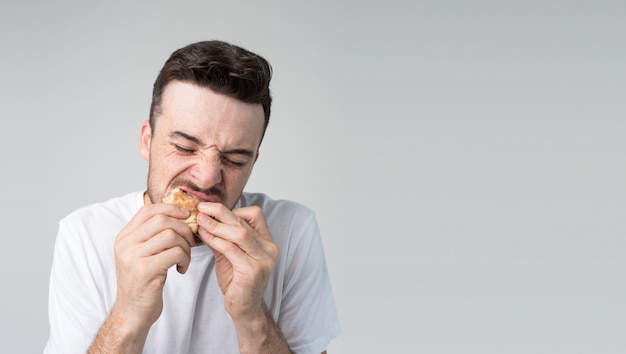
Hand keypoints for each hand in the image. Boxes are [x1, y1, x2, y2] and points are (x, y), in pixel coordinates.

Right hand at [113, 203, 194, 329]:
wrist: (132, 312)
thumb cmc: (142, 282)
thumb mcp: (141, 254)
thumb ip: (151, 235)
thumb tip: (177, 213)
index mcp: (124, 237)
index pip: (148, 210)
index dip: (170, 208)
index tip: (186, 215)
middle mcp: (125, 244)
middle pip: (162, 220)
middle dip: (183, 229)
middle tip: (190, 242)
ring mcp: (133, 257)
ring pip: (171, 235)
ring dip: (186, 246)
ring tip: (184, 259)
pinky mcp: (145, 270)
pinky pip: (175, 253)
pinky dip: (185, 259)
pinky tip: (181, 269)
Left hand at [196, 203, 278, 320]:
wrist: (243, 308)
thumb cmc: (237, 280)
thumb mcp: (230, 254)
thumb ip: (222, 237)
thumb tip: (204, 218)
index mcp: (267, 241)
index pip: (256, 214)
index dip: (234, 209)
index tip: (212, 208)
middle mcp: (270, 249)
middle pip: (244, 222)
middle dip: (220, 213)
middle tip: (201, 208)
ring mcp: (264, 260)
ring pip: (239, 234)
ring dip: (216, 225)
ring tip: (200, 221)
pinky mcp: (253, 271)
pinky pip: (231, 249)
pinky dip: (215, 240)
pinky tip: (204, 236)